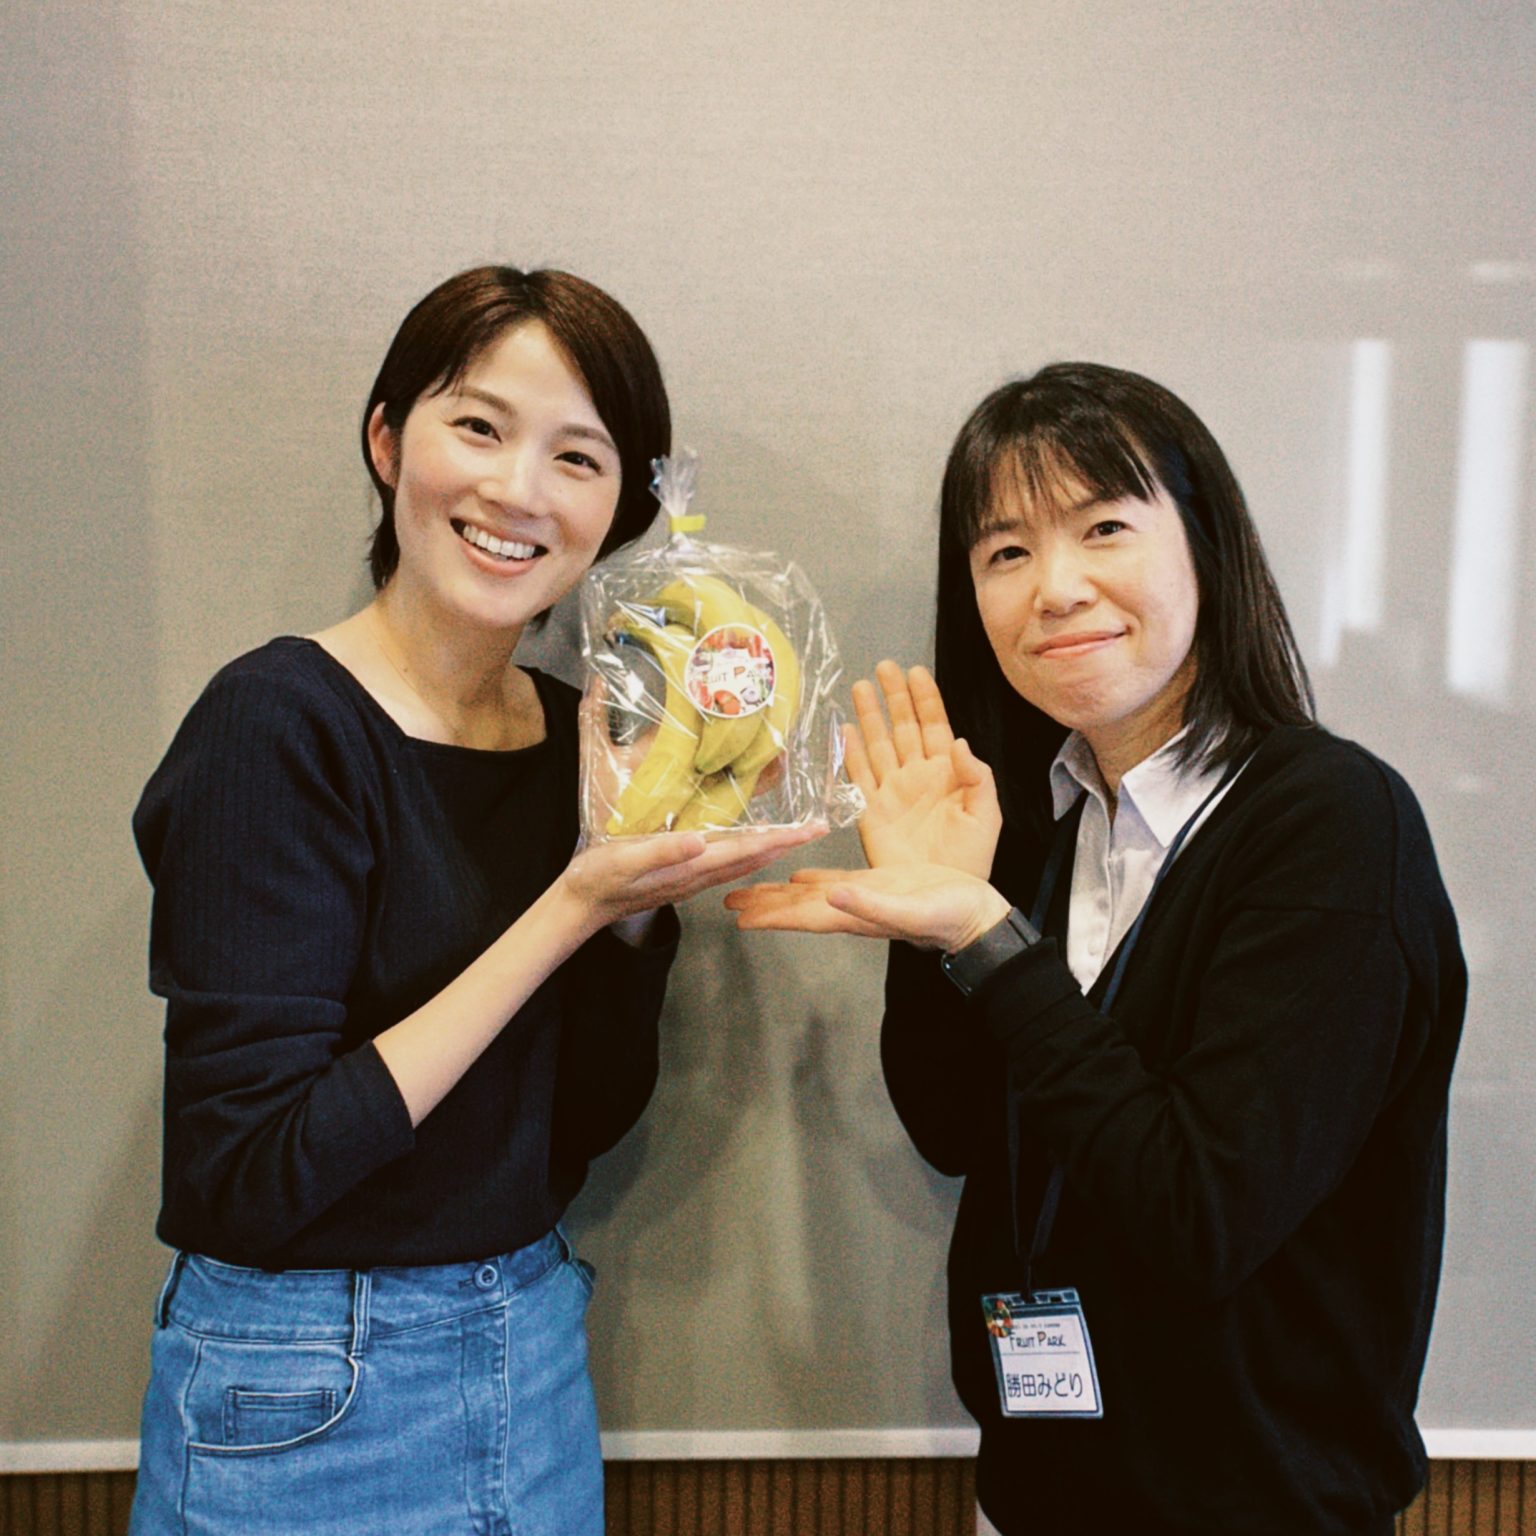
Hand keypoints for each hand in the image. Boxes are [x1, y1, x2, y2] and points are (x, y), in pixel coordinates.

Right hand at [563, 822, 826, 933]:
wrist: (582, 904)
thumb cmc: (599, 877)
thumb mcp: (626, 859)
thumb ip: (663, 851)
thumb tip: (701, 841)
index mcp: (692, 867)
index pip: (747, 851)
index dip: (781, 839)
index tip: (812, 829)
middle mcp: (698, 876)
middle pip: (753, 859)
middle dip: (786, 844)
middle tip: (818, 828)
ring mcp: (691, 880)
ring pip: (742, 864)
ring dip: (770, 849)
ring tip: (794, 835)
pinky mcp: (681, 878)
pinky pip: (725, 866)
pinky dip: (746, 853)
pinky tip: (748, 846)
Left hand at [725, 862, 1010, 951]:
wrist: (980, 917)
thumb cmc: (951, 918)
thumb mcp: (912, 910)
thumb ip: (871, 906)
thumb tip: (831, 895)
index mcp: (854, 915)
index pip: (802, 916)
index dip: (770, 916)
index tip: (737, 918)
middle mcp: (852, 908)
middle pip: (797, 907)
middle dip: (764, 905)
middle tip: (728, 903)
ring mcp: (863, 896)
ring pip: (811, 893)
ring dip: (780, 893)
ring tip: (751, 891)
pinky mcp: (879, 883)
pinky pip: (836, 879)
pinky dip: (813, 877)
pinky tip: (799, 875)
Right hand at [849, 662, 1000, 877]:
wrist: (948, 897)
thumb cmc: (972, 859)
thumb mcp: (987, 816)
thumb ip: (978, 778)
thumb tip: (959, 742)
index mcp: (948, 773)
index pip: (936, 725)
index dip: (926, 698)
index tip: (916, 671)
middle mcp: (918, 776)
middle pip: (903, 726)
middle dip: (894, 696)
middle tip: (884, 668)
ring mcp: (893, 792)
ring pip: (879, 744)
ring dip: (870, 716)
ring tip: (860, 687)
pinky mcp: (872, 812)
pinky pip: (859, 776)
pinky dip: (851, 753)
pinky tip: (845, 730)